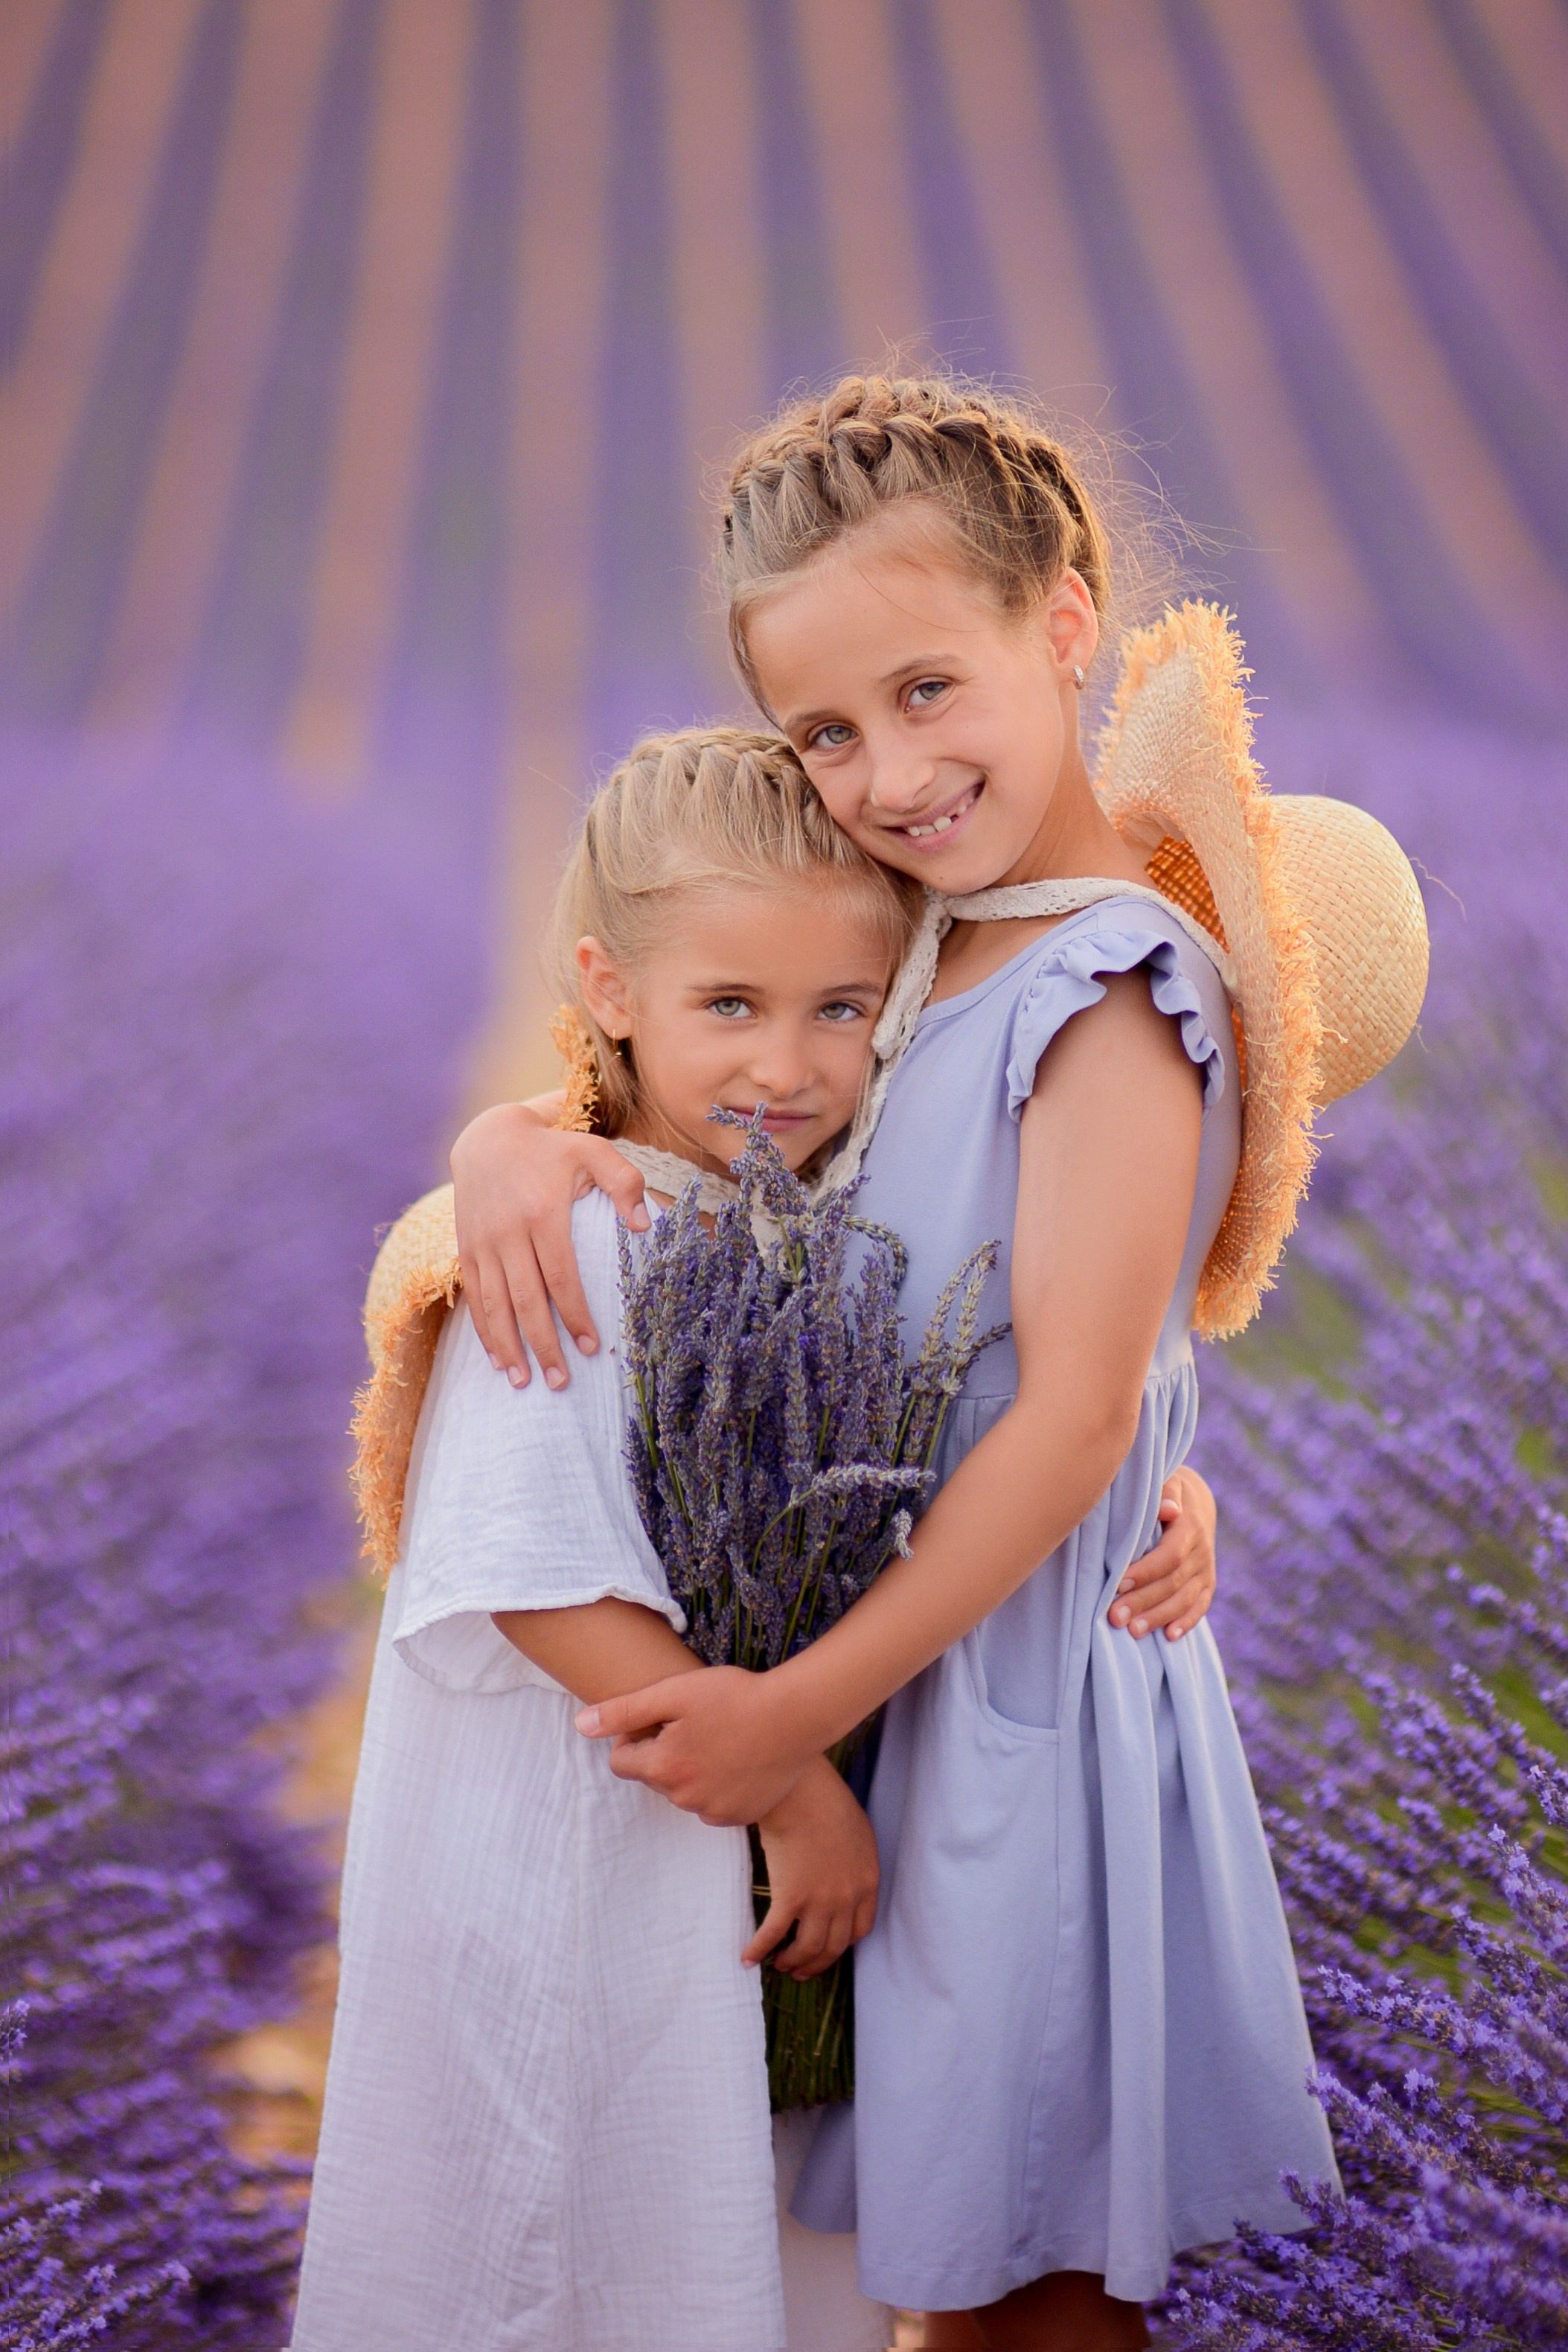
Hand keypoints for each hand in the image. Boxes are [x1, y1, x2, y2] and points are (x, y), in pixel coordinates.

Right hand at [451, 1101, 648, 1388]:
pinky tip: (499, 1360)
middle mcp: (507, 1232)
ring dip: (510, 1348)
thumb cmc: (552, 1150)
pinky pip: (474, 1298)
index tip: (593, 1347)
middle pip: (526, 1300)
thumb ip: (625, 1182)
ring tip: (526, 1383)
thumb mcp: (593, 1151)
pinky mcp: (467, 1250)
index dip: (575, 1314)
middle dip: (543, 1345)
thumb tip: (644, 1227)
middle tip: (561, 1382)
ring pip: (495, 1305)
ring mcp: (483, 1244)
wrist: (488, 1139)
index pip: (561, 1275)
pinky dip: (485, 1332)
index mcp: (542, 1212)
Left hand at [577, 1665, 811, 1826]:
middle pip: (653, 1777)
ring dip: (691, 1769)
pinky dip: (717, 1785)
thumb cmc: (735, 1696)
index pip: (621, 1762)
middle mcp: (684, 1798)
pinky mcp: (739, 1817)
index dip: (634, 1736)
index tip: (662, 1717)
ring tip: (719, 1738)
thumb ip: (623, 1711)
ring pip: (683, 1791)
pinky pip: (712, 1804)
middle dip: (664, 1753)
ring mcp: (713, 1812)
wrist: (797, 1716)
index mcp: (663, 1768)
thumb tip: (580, 1726)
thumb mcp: (674, 1693)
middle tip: (695, 1723)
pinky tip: (736, 1758)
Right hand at [746, 1758, 878, 1979]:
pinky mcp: (790, 1897)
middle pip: (833, 1946)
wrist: (803, 1793)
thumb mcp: (857, 1833)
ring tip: (780, 1965)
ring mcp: (819, 1901)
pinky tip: (748, 1959)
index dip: (842, 1944)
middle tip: (801, 1970)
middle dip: (816, 1963)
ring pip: (807, 1948)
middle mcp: (846, 1898)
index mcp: (867, 1882)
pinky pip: (774, 1934)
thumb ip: (854, 1861)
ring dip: (792, 1961)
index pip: (860, 1929)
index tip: (829, 1947)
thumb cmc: (826, 1801)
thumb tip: (841, 1873)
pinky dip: (759, 1950)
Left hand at [1108, 1464, 1216, 1639]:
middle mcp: (1202, 1550)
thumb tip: (1168, 1509)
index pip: (1170, 1555)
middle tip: (1115, 1617)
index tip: (1117, 1583)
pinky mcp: (1207, 1583)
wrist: (1195, 1501)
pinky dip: (1187, 1623)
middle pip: (1174, 1582)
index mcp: (1190, 1526)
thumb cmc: (1167, 1491)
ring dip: (1159, 1617)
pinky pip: (1200, 1606)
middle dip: (1144, 1601)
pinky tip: (1169, 1637)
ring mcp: (1206, 1569)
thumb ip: (1166, 1493)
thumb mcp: (1168, 1481)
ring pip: (1185, 1599)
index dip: (1145, 1571)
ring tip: (1132, 1632)